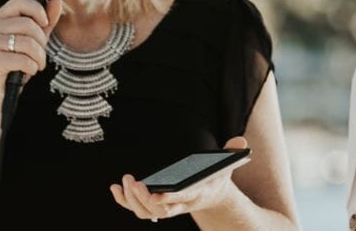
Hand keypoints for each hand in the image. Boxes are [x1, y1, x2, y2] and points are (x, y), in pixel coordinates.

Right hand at [0, 0, 60, 97]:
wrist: (4, 87)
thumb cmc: (20, 58)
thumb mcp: (36, 37)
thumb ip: (46, 19)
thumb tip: (56, 1)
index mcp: (1, 16)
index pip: (20, 2)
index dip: (37, 10)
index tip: (45, 23)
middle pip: (27, 25)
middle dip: (41, 41)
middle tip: (41, 52)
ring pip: (27, 43)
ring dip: (39, 56)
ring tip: (37, 63)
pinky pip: (22, 59)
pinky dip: (32, 67)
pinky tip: (29, 70)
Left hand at [110, 137, 247, 221]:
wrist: (212, 197)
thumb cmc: (216, 178)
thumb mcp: (226, 166)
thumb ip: (232, 154)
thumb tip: (241, 142)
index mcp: (196, 195)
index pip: (182, 199)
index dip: (170, 198)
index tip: (156, 194)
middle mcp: (180, 205)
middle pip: (159, 210)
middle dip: (144, 199)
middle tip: (134, 181)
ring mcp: (167, 207)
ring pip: (146, 212)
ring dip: (132, 200)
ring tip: (125, 181)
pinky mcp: (157, 205)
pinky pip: (137, 209)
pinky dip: (123, 202)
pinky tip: (114, 189)